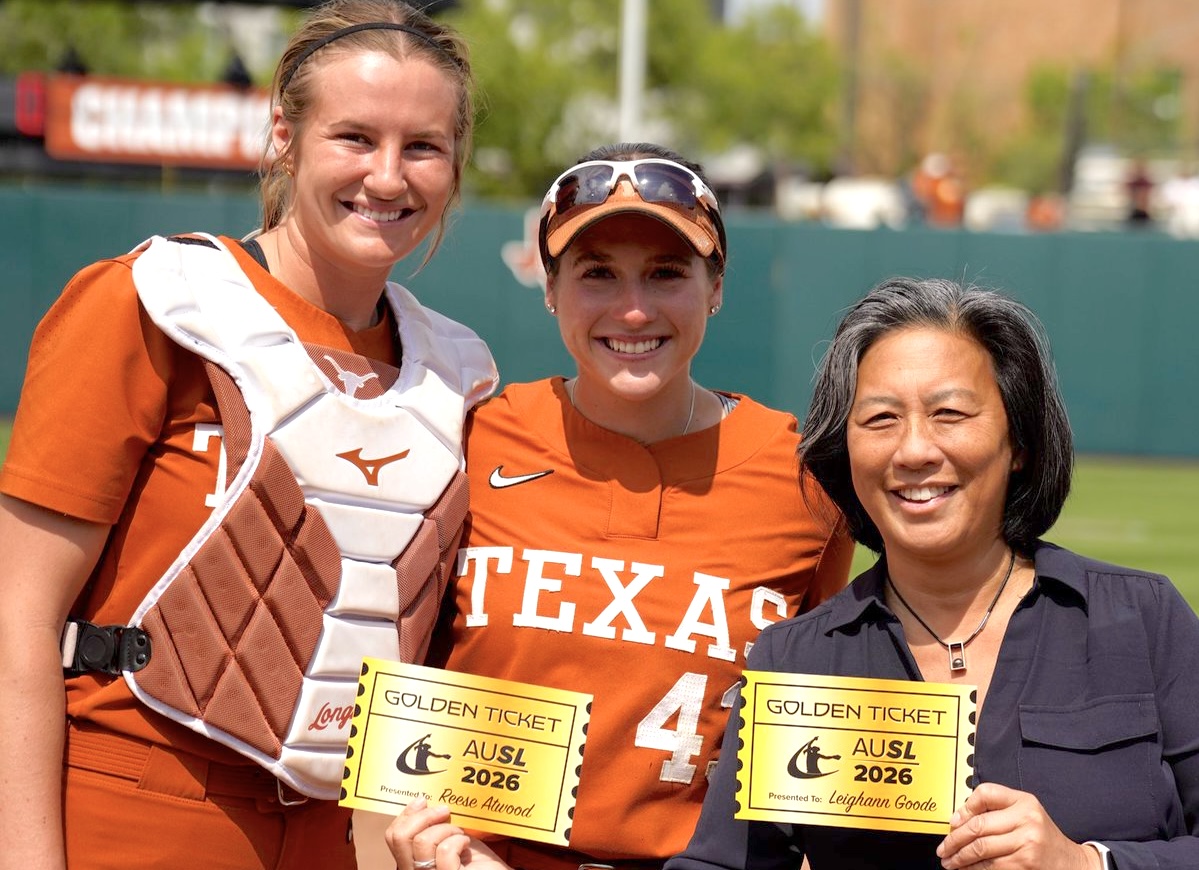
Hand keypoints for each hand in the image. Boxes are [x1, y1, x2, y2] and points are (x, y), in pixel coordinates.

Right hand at [385, 798, 509, 869]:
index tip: (422, 800)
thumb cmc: (474, 859)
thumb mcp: (448, 837)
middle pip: (400, 837)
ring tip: (459, 834)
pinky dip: (459, 840)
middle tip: (445, 810)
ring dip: (446, 829)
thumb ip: (432, 826)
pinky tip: (467, 845)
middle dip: (423, 816)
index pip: (393, 837)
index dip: (405, 814)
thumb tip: (422, 801)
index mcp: (411, 861)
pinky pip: (445, 850)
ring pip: (422, 841)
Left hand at [936, 782, 1102, 868]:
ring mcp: (1026, 844)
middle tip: (943, 847)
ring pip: (981, 849)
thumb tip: (958, 820)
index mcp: (1024, 802)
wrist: (1071, 863)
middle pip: (978, 826)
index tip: (953, 822)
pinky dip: (974, 869)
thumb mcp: (1025, 813)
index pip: (986, 793)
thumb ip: (996, 809)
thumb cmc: (1042, 837)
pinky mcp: (1024, 865)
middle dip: (954, 839)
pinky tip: (966, 869)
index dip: (965, 807)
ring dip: (960, 857)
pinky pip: (990, 866)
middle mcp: (1026, 820)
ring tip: (950, 861)